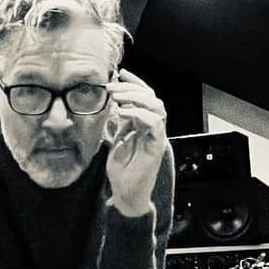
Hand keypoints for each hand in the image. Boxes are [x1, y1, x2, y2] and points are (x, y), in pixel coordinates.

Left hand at [104, 69, 167, 215]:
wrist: (126, 194)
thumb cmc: (122, 170)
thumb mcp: (117, 140)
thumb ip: (119, 123)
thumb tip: (114, 103)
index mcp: (145, 124)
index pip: (146, 97)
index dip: (136, 83)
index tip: (120, 74)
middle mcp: (154, 128)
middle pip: (152, 98)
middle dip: (132, 89)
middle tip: (111, 88)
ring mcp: (157, 137)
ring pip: (157, 107)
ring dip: (136, 98)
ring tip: (117, 98)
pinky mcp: (156, 147)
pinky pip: (154, 123)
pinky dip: (139, 114)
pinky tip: (123, 113)